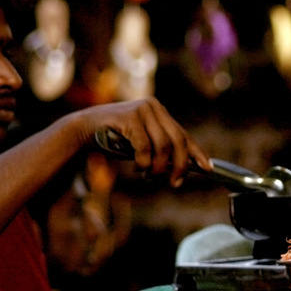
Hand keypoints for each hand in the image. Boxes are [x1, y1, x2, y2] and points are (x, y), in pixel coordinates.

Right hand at [69, 97, 210, 186]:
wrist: (84, 130)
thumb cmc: (114, 139)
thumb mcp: (142, 144)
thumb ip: (160, 150)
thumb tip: (182, 169)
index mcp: (159, 112)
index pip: (184, 134)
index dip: (196, 153)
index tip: (207, 168)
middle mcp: (153, 107)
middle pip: (178, 141)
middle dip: (179, 166)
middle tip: (174, 182)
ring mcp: (142, 109)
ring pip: (163, 146)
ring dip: (157, 168)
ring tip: (148, 176)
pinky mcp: (129, 116)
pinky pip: (145, 147)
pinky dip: (143, 162)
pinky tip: (137, 168)